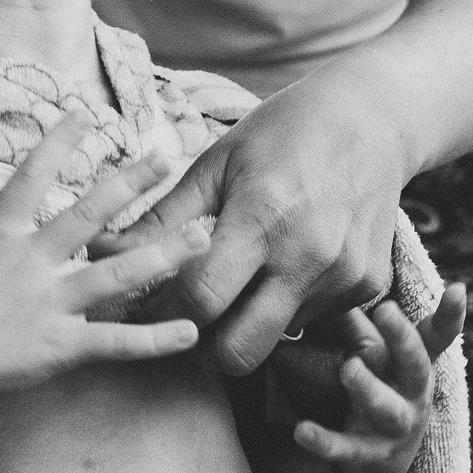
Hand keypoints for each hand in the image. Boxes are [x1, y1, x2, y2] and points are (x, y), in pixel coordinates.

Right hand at [0, 114, 209, 410]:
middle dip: (131, 183)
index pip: (31, 177)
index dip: (58, 143)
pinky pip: (117, 341)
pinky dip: (155, 340)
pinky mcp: (62, 344)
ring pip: (118, 273)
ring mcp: (51, 301)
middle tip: (166, 156)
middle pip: (90, 213)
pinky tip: (190, 332)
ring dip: (164, 255)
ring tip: (201, 239)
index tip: (85, 114)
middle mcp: (32, 260)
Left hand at [106, 72, 409, 374]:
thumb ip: (161, 218)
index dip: (162, 312)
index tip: (147, 303)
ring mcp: (344, 278)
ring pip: (275, 339)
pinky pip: (312, 320)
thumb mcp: (216, 162)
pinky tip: (286, 262)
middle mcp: (309, 257)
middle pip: (238, 352)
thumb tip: (98, 252)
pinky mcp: (369, 287)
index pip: (200, 301)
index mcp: (263, 218)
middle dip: (201, 349)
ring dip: (247, 322)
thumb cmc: (283, 132)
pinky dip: (287, 305)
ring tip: (241, 277)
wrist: (374, 120)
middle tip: (186, 320)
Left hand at [287, 287, 465, 472]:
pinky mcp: (368, 458)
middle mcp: (413, 396)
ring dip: (369, 388)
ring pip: (388, 410)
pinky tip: (302, 431)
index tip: (457, 289)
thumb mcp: (371, 356)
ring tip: (348, 368)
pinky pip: (347, 450)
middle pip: (417, 367)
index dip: (450, 316)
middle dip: (403, 339)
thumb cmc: (375, 388)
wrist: (373, 463)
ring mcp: (394, 430)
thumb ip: (356, 324)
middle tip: (386, 309)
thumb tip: (334, 282)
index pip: (436, 338)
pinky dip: (324, 441)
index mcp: (415, 366)